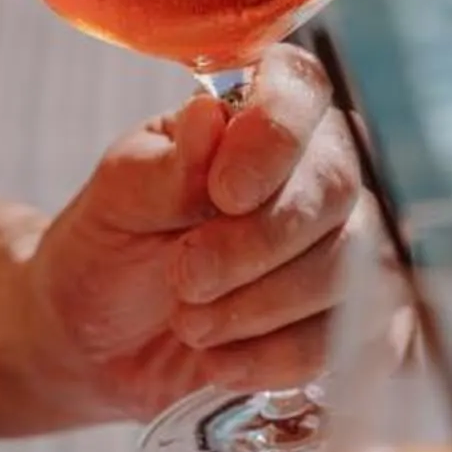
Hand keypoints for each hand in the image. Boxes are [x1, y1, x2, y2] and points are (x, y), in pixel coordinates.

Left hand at [23, 44, 368, 423]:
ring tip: (190, 322)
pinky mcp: (351, 321)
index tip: (224, 193)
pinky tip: (221, 361)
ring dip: (257, 307)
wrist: (99, 342)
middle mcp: (312, 168)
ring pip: (347, 268)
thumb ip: (165, 166)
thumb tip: (208, 116)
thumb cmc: (110, 249)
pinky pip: (350, 338)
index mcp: (253, 115)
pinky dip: (276, 358)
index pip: (301, 89)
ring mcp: (343, 245)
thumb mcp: (115, 203)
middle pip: (335, 186)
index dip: (276, 137)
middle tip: (185, 275)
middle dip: (256, 244)